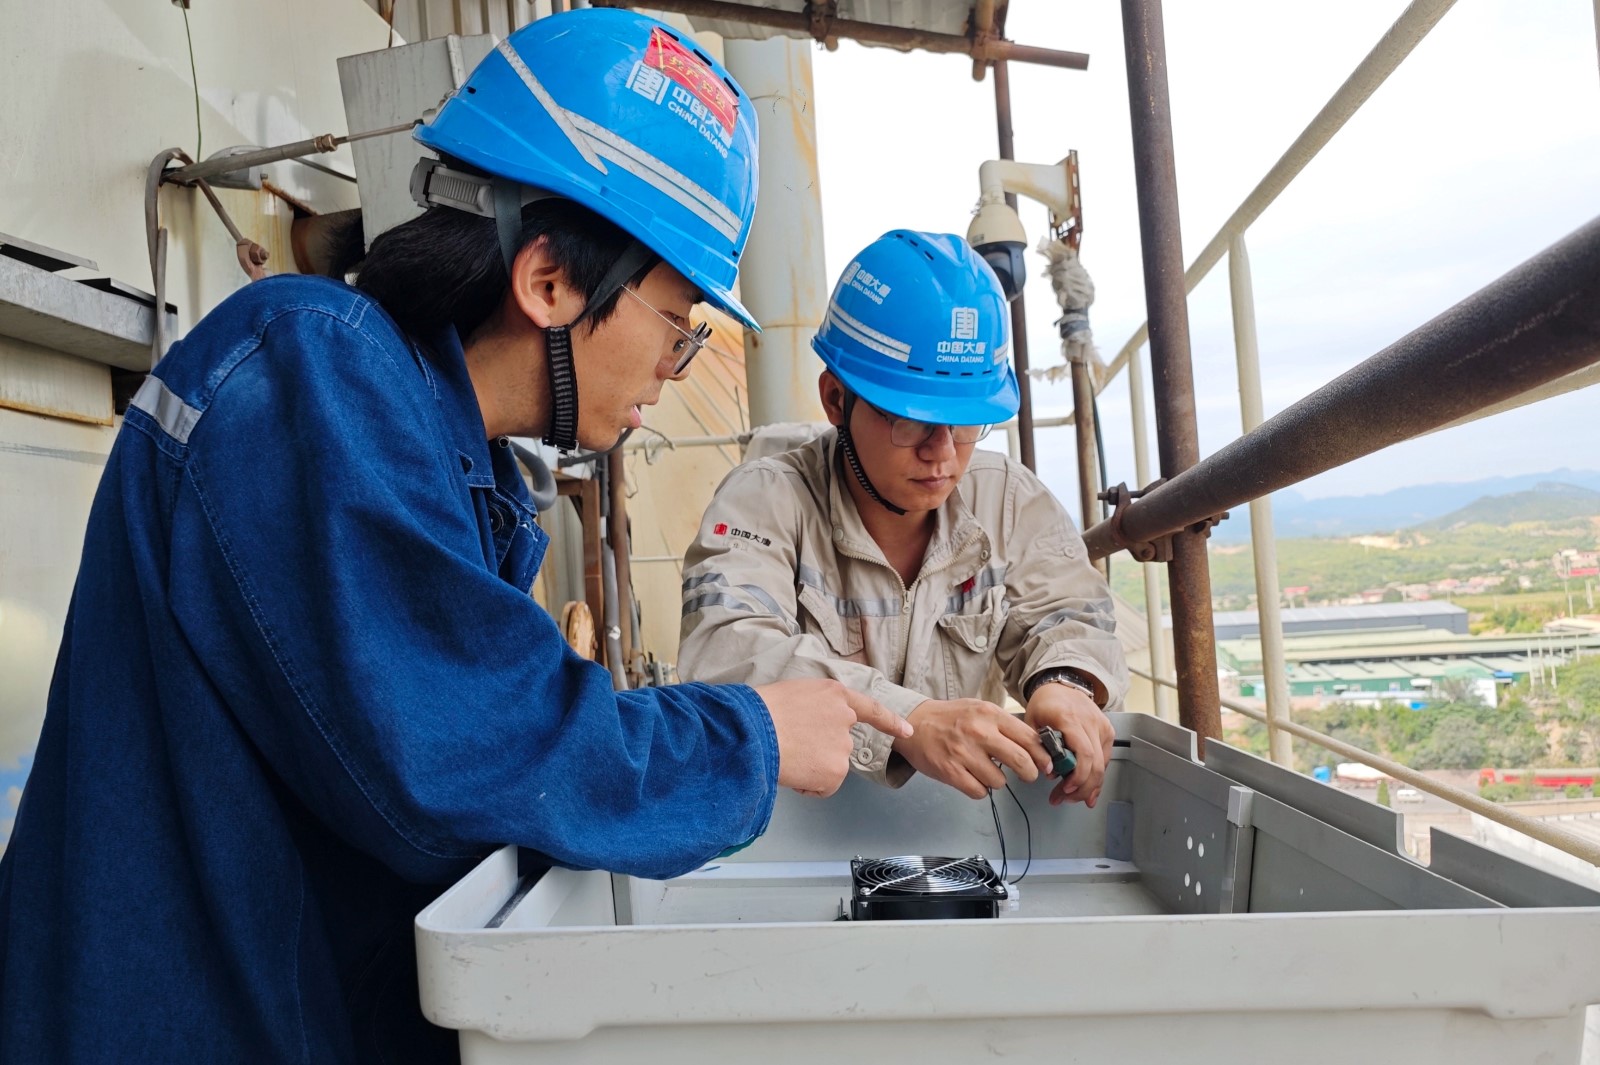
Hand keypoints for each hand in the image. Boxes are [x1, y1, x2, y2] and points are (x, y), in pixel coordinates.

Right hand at [756, 679, 911, 796]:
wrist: (753, 731)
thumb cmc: (760, 711)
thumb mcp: (795, 693)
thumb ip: (816, 708)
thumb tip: (814, 728)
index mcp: (835, 694)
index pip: (871, 708)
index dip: (890, 721)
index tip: (908, 730)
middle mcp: (845, 718)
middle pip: (840, 744)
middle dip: (820, 750)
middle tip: (791, 746)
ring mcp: (843, 745)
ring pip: (830, 767)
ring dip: (812, 767)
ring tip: (786, 755)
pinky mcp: (836, 771)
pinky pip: (823, 786)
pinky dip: (809, 786)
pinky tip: (792, 771)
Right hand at [892, 699, 1050, 799]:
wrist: (914, 723)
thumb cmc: (952, 718)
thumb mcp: (981, 710)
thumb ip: (1007, 726)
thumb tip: (1038, 747)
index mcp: (990, 714)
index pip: (1029, 738)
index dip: (1042, 755)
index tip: (1046, 764)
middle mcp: (979, 732)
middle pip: (1021, 762)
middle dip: (1029, 774)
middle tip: (1027, 775)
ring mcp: (964, 753)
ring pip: (1000, 781)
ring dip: (997, 780)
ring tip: (985, 770)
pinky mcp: (950, 771)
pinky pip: (979, 791)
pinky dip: (979, 789)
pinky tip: (972, 777)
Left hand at [1025, 682, 1114, 807]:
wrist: (1060, 686)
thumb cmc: (1045, 704)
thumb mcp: (1031, 722)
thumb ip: (1037, 747)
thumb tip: (1050, 773)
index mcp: (1069, 718)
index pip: (1083, 752)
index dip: (1078, 776)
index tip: (1065, 789)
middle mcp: (1090, 722)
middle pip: (1095, 764)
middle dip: (1081, 788)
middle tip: (1064, 798)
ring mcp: (1101, 726)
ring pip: (1103, 765)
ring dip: (1089, 786)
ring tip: (1073, 798)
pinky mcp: (1107, 731)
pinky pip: (1105, 760)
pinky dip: (1097, 777)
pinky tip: (1088, 791)